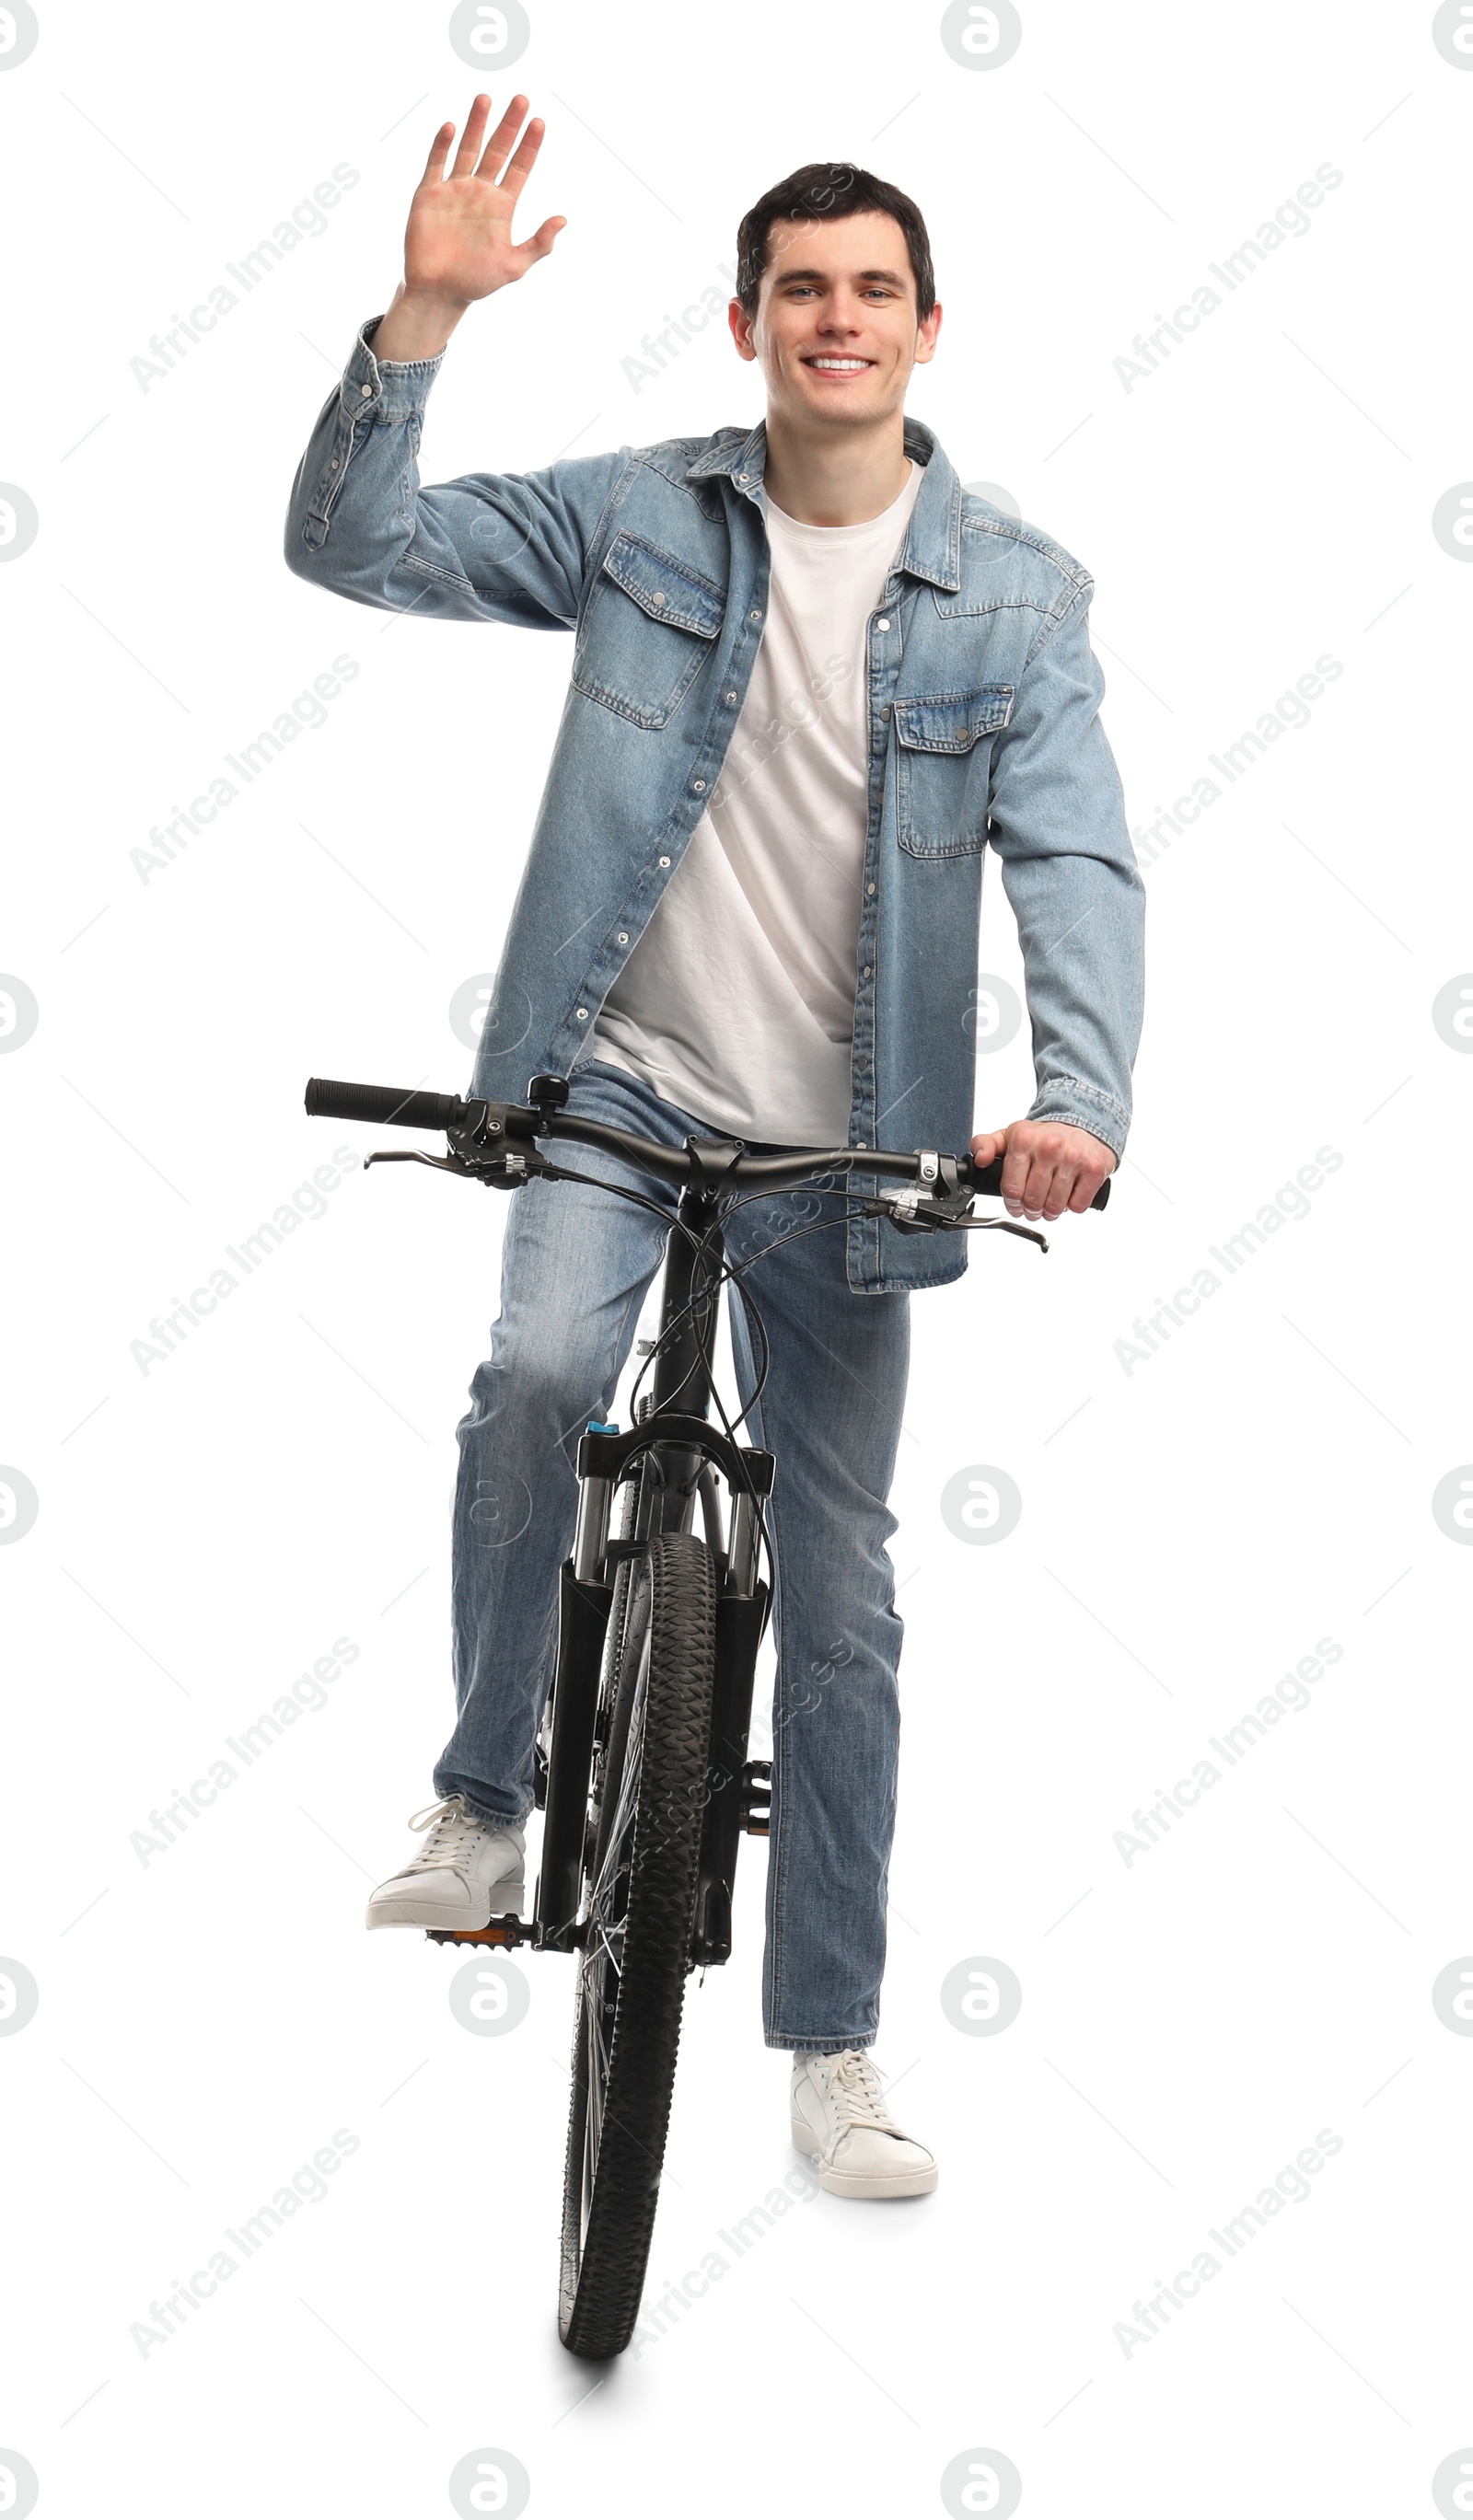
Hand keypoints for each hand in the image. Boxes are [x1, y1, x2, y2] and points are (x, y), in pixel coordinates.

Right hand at [375, 93, 565, 357]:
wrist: (439, 292)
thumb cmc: (477, 282)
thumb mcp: (515, 265)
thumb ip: (539, 243)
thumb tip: (563, 219)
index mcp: (502, 205)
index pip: (520, 167)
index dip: (530, 145)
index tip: (539, 122)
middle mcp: (480, 191)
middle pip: (497, 149)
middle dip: (509, 125)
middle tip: (521, 98)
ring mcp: (454, 189)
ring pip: (468, 148)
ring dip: (477, 123)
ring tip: (485, 98)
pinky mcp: (429, 194)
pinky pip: (436, 163)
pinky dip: (443, 145)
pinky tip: (452, 127)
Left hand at [969, 1118, 1116, 1221]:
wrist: (1084, 1125)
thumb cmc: (1045, 1137)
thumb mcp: (1011, 1136)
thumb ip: (985, 1145)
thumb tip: (980, 1160)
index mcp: (1024, 1139)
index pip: (1011, 1189)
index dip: (1012, 1204)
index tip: (1016, 1205)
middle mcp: (1049, 1147)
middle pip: (1032, 1201)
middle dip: (1030, 1210)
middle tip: (1033, 1208)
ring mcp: (1073, 1158)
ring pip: (1054, 1206)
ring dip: (1050, 1213)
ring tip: (1049, 1206)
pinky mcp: (1094, 1169)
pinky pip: (1077, 1205)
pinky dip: (1071, 1207)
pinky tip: (1068, 1197)